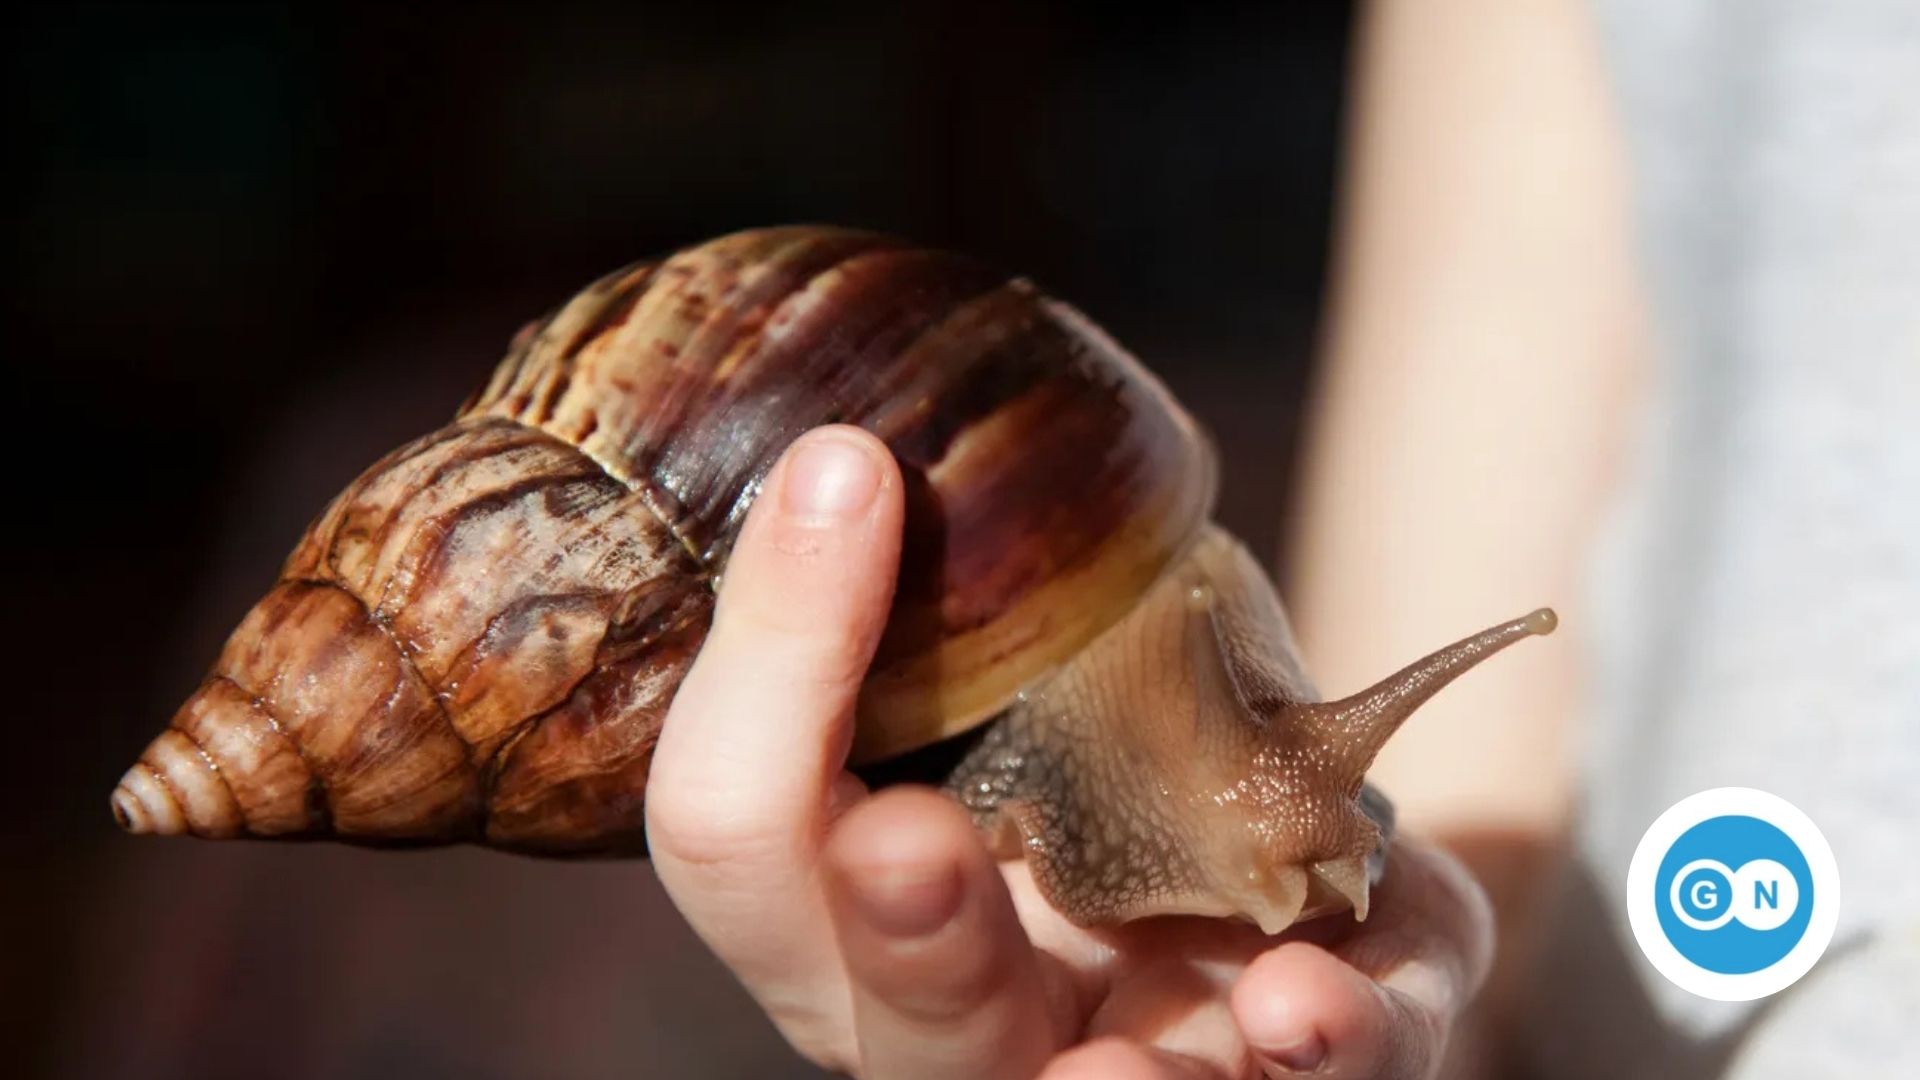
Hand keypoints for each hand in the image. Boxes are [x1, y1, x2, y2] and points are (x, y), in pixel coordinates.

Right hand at [646, 425, 1493, 1078]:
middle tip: (904, 845)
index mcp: (846, 897)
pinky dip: (1326, 1046)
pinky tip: (1304, 1003)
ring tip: (1111, 1066)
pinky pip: (1336, 1075)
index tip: (843, 480)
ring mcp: (1135, 1047)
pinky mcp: (1308, 1047)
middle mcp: (965, 1010)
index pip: (740, 841)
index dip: (761, 687)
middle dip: (903, 939)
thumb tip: (843, 451)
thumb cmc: (1095, 703)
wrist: (1285, 780)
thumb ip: (947, 583)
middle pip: (896, 1025)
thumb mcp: (1015, 631)